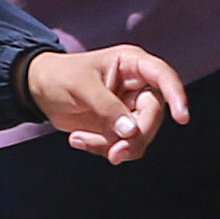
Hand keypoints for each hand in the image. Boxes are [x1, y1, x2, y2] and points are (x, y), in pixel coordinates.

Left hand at [22, 45, 190, 162]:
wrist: (37, 91)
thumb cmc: (59, 76)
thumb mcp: (81, 87)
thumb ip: (107, 108)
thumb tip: (131, 132)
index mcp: (132, 65)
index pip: (163, 77)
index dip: (176, 95)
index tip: (182, 118)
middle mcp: (137, 86)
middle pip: (153, 115)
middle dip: (135, 136)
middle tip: (115, 153)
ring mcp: (129, 109)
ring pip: (140, 136)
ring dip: (114, 146)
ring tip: (80, 140)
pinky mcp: (118, 128)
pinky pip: (122, 145)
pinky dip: (102, 148)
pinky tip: (77, 139)